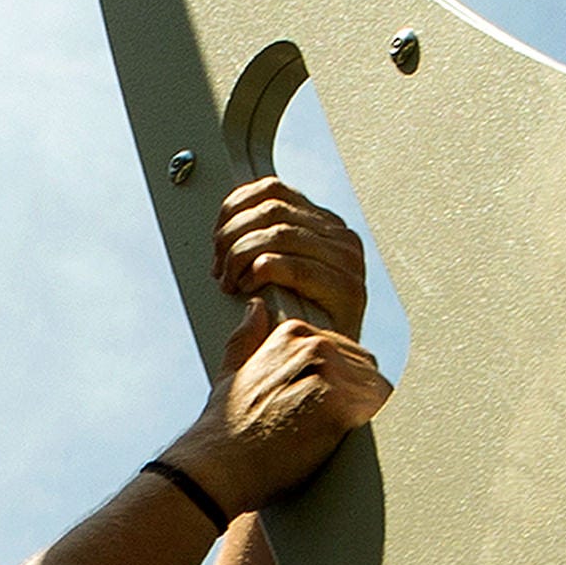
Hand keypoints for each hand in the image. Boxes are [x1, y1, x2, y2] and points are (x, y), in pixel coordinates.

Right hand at [168, 304, 391, 512]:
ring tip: (323, 432)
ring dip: (360, 412)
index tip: (315, 410)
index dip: (339, 386)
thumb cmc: (227, 431)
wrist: (221, 466)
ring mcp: (326, 369)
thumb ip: (248, 338)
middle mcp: (313, 343)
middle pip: (366, 368)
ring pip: (374, 387)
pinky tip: (335, 436)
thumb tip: (256, 308)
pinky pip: (376, 406)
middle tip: (320, 425)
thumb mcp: (233, 372)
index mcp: (293, 333)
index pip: (347, 353)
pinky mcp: (337, 400)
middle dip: (353, 397)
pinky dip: (365, 424)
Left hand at [210, 178, 368, 345]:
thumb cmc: (295, 328)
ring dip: (242, 256)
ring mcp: (349, 263)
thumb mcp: (276, 274)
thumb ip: (261, 242)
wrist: (328, 375)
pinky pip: (296, 266)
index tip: (216, 238)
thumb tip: (226, 224)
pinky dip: (264, 271)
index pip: (272, 190)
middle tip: (219, 269)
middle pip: (272, 210)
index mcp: (325, 225)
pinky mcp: (349, 290)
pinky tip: (250, 287)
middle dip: (232, 237)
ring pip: (279, 234)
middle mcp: (341, 237)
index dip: (233, 208)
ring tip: (231, 282)